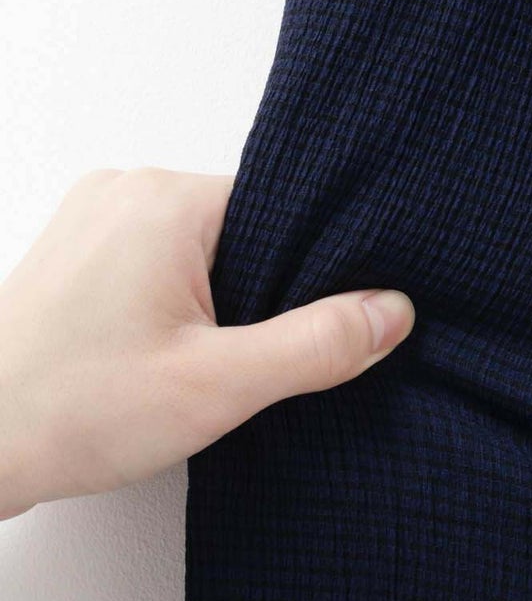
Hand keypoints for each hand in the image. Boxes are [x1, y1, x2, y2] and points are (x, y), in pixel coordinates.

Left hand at [0, 168, 414, 519]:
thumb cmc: (70, 409)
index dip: (314, 273)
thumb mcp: (219, 384)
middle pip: (247, 231)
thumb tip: (392, 310)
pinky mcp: (80, 252)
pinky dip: (181, 308)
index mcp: (166, 201)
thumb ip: (316, 345)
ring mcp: (97, 218)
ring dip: (221, 307)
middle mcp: (128, 190)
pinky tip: (168, 357)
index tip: (317, 325)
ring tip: (200, 363)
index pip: (285, 210)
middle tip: (250, 359)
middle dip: (263, 296)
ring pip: (205, 252)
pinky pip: (162, 263)